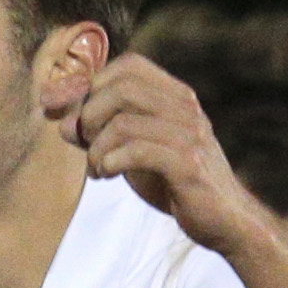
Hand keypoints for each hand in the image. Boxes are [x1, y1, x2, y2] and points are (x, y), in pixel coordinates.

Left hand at [74, 55, 263, 253]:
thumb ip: (104, 135)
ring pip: (124, 122)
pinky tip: (107, 175)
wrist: (225, 221)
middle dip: (91, 115)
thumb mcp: (137, 154)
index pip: (129, 66)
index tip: (75, 113)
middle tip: (85, 143)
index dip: (94, 83)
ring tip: (97, 169)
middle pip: (122, 88)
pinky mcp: (187, 165)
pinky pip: (137, 151)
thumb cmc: (177, 185)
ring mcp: (188, 135)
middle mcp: (185, 109)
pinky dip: (111, 162)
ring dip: (97, 148)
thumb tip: (62, 124)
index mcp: (176, 97)